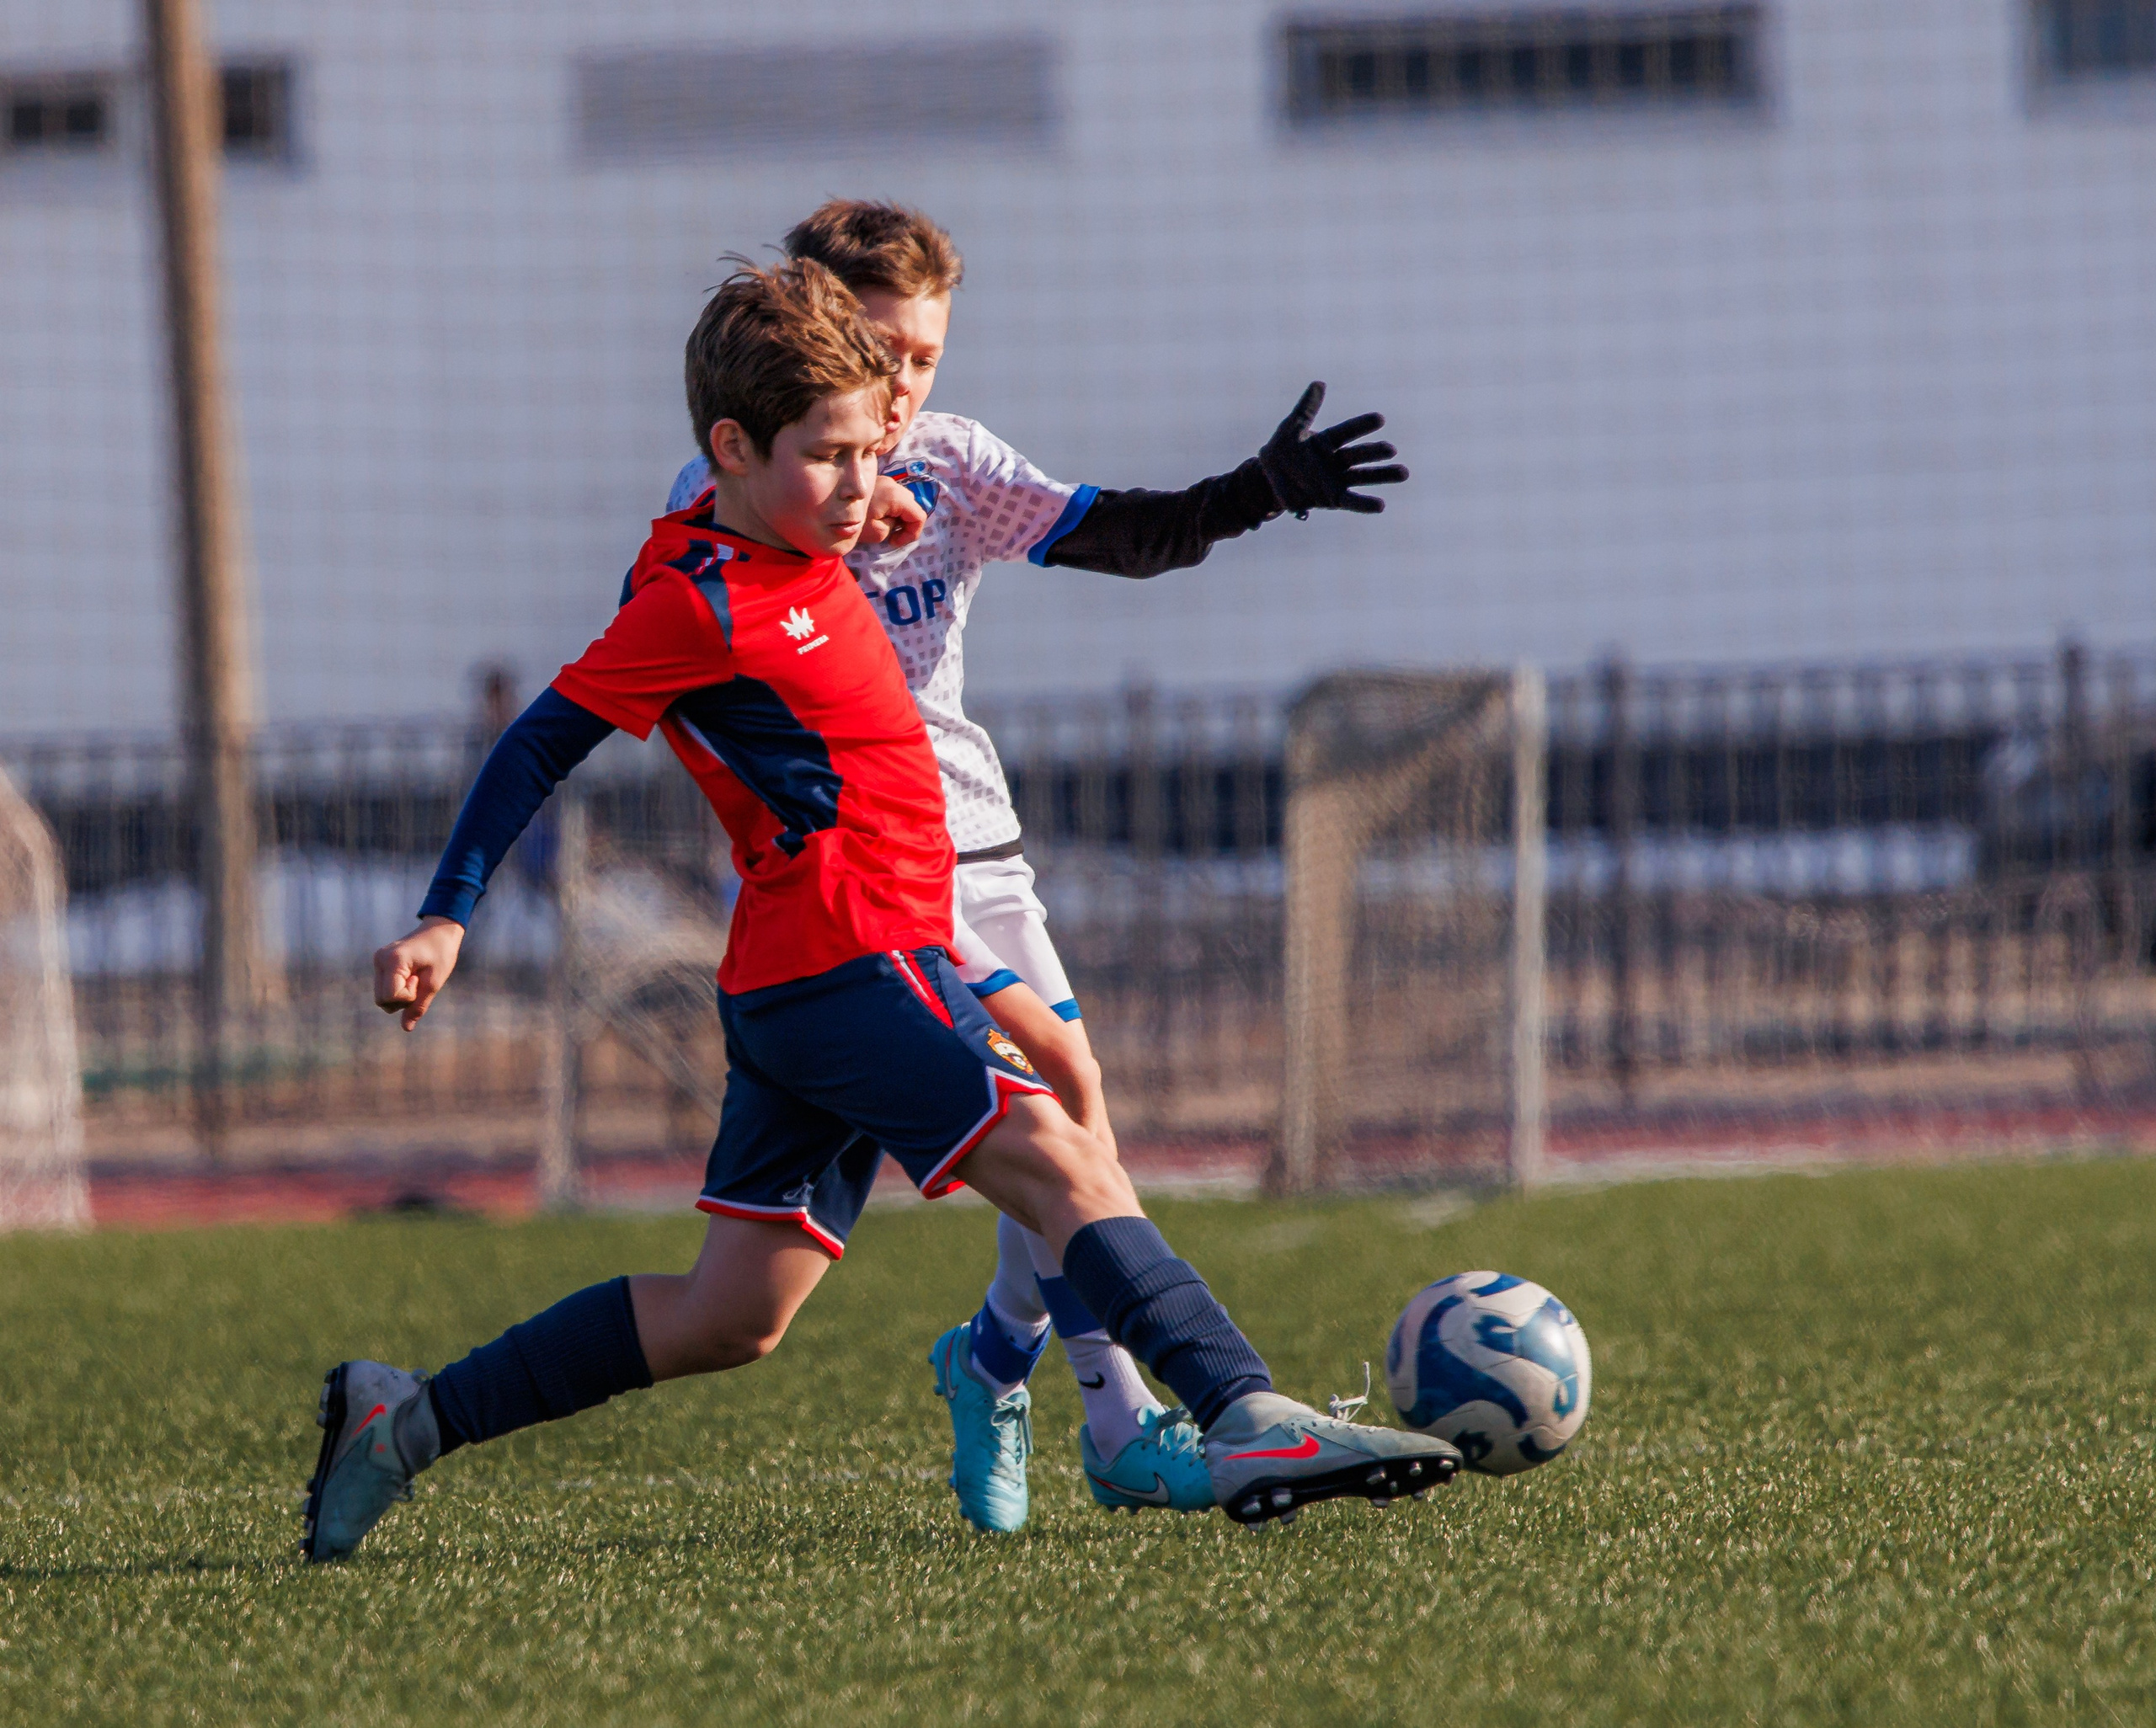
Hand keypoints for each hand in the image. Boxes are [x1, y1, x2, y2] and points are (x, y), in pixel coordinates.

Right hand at [373, 916, 464, 1030]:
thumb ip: (419, 1006)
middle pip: (382, 1000)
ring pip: (381, 997)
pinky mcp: (380, 964)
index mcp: (393, 960)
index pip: (390, 996)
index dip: (408, 997)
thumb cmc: (441, 953)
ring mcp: (378, 961)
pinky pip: (384, 988)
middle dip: (402, 999)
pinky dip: (398, 989)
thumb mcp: (434, 982)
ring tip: (415, 977)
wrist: (439, 931)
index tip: (419, 980)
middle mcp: (380, 959)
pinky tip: (410, 976)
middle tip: (419, 980)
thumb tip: (406, 1028)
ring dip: (400, 995)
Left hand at [857, 474, 926, 547]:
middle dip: (906, 523)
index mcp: (896, 496)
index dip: (913, 533)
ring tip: (884, 526)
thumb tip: (897, 523)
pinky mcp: (879, 483)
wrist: (830, 505)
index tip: (897, 541)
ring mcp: (886, 482)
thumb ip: (894, 528)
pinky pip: (893, 497)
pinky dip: (892, 509)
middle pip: (912, 506)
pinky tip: (878, 517)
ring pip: (904, 501)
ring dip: (899, 516)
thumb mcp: (878, 532)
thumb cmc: (854, 521)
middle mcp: (894, 485)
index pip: (919, 516)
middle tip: (891, 535)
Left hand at [1257, 381, 1407, 516]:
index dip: (1362, 425)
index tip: (1380, 418)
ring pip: (1363, 476)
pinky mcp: (1333, 499)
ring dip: (1383, 475)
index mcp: (1326, 441)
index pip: (1347, 431)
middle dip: (1375, 452)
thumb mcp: (1290, 429)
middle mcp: (1336, 460)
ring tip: (1404, 473)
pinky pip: (1351, 501)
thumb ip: (1306, 409)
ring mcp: (1336, 480)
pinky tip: (1381, 505)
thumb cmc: (1280, 451)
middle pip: (1359, 454)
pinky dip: (1365, 504)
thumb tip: (1319, 383)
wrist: (1269, 480)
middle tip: (1391, 449)